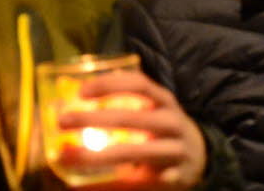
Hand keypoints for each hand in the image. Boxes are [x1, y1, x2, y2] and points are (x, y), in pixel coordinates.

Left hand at [56, 71, 206, 189]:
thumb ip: (125, 105)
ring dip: (97, 156)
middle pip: (132, 118)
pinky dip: (111, 186)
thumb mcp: (152, 111)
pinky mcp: (175, 177)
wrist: (200, 157)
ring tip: (67, 158)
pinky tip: (86, 187)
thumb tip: (72, 99)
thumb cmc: (163, 131)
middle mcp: (172, 122)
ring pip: (135, 153)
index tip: (81, 91)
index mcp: (164, 102)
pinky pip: (139, 183)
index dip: (110, 84)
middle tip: (62, 122)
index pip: (139, 85)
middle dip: (94, 119)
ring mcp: (176, 150)